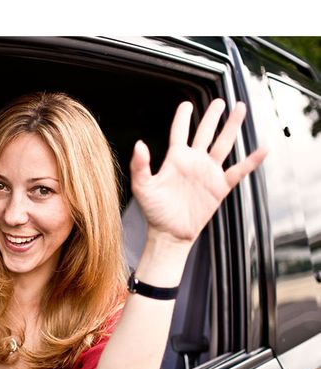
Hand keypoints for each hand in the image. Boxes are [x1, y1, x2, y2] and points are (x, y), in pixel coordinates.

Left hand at [129, 99, 266, 246]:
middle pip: (205, 133)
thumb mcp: (142, 188)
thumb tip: (139, 144)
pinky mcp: (219, 187)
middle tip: (220, 101)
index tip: (186, 104)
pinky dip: (251, 160)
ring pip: (223, 144)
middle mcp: (194, 162)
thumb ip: (140, 166)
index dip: (183, 117)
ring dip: (232, 127)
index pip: (179, 132)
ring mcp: (208, 173)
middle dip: (213, 116)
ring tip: (240, 108)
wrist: (169, 234)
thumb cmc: (154, 212)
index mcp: (175, 159)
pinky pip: (239, 170)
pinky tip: (263, 148)